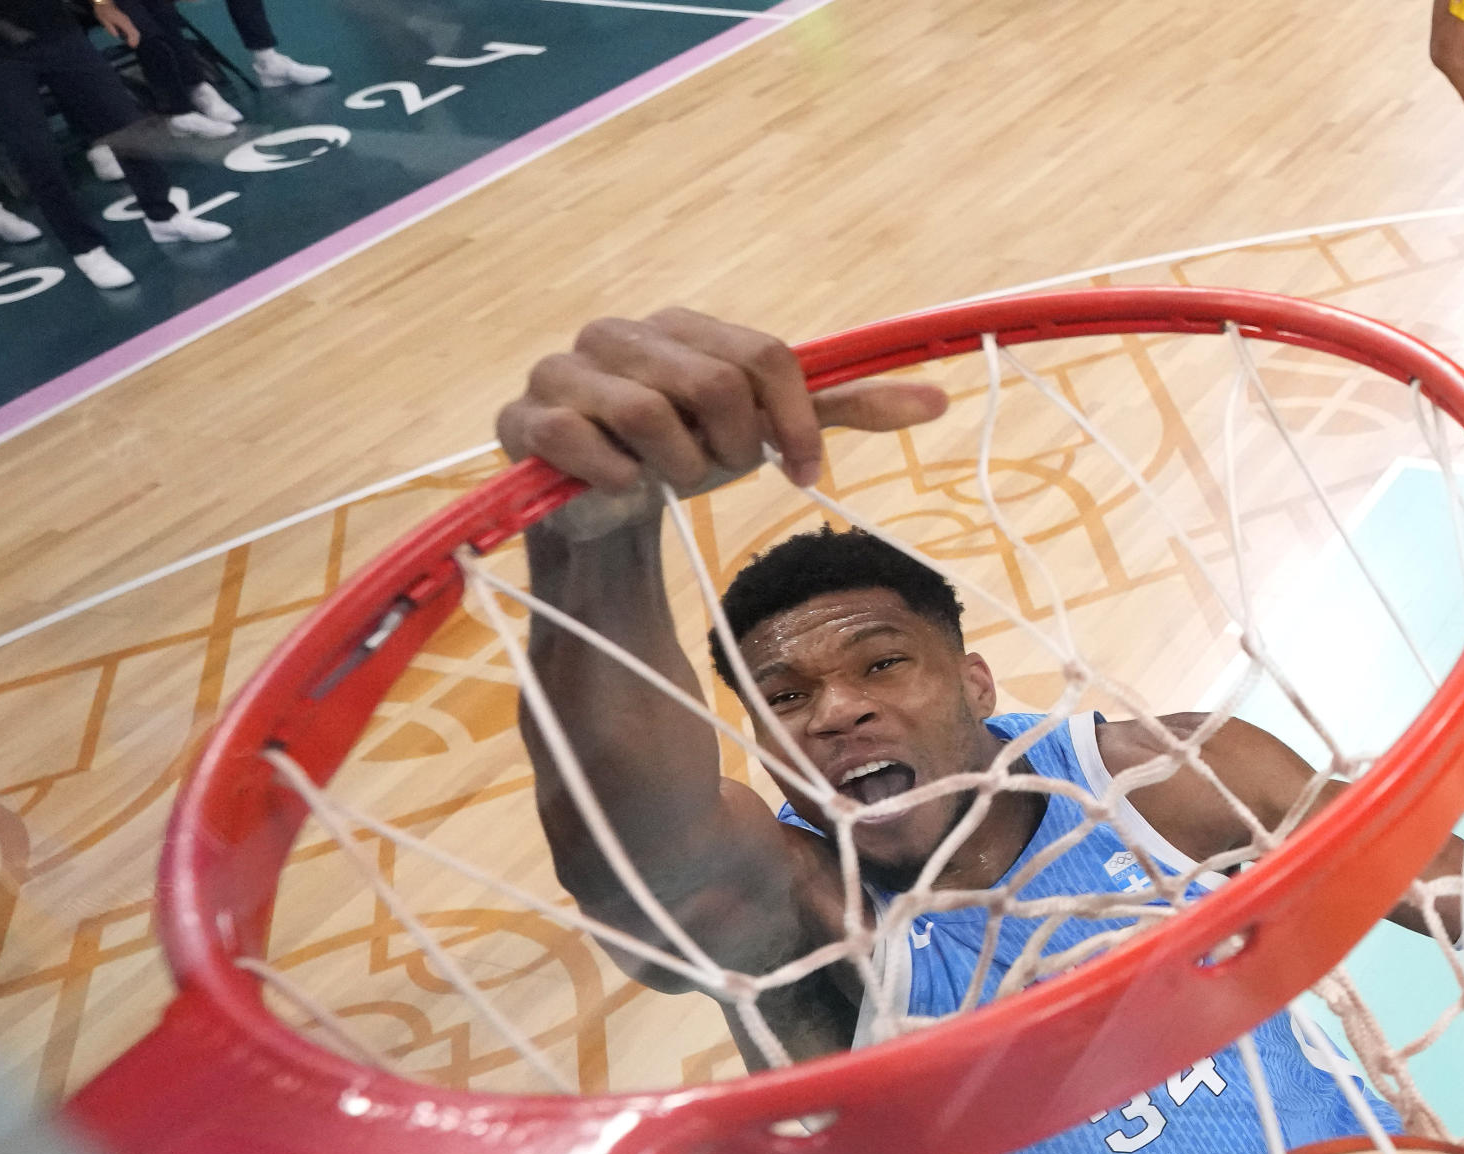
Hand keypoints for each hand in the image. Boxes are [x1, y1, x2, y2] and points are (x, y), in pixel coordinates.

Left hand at [94, 0, 139, 46]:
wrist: (104, 3)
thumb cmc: (103, 12)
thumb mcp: (104, 21)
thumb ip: (110, 29)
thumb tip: (116, 36)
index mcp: (122, 22)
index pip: (132, 32)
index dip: (133, 40)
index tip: (131, 46)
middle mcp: (127, 21)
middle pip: (136, 32)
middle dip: (136, 40)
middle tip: (132, 47)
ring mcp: (127, 20)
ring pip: (135, 31)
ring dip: (134, 38)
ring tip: (131, 44)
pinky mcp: (126, 20)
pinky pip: (132, 29)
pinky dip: (132, 34)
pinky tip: (127, 38)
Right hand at [496, 309, 948, 537]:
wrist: (608, 516)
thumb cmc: (690, 457)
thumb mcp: (771, 434)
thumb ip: (843, 410)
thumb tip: (939, 400)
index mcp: (683, 327)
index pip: (764, 355)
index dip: (795, 420)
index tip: (803, 471)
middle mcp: (620, 333)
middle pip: (714, 383)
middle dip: (733, 448)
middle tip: (719, 472)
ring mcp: (562, 369)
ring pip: (648, 412)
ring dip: (677, 469)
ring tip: (666, 481)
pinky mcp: (524, 418)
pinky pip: (578, 437)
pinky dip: (614, 477)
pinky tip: (621, 489)